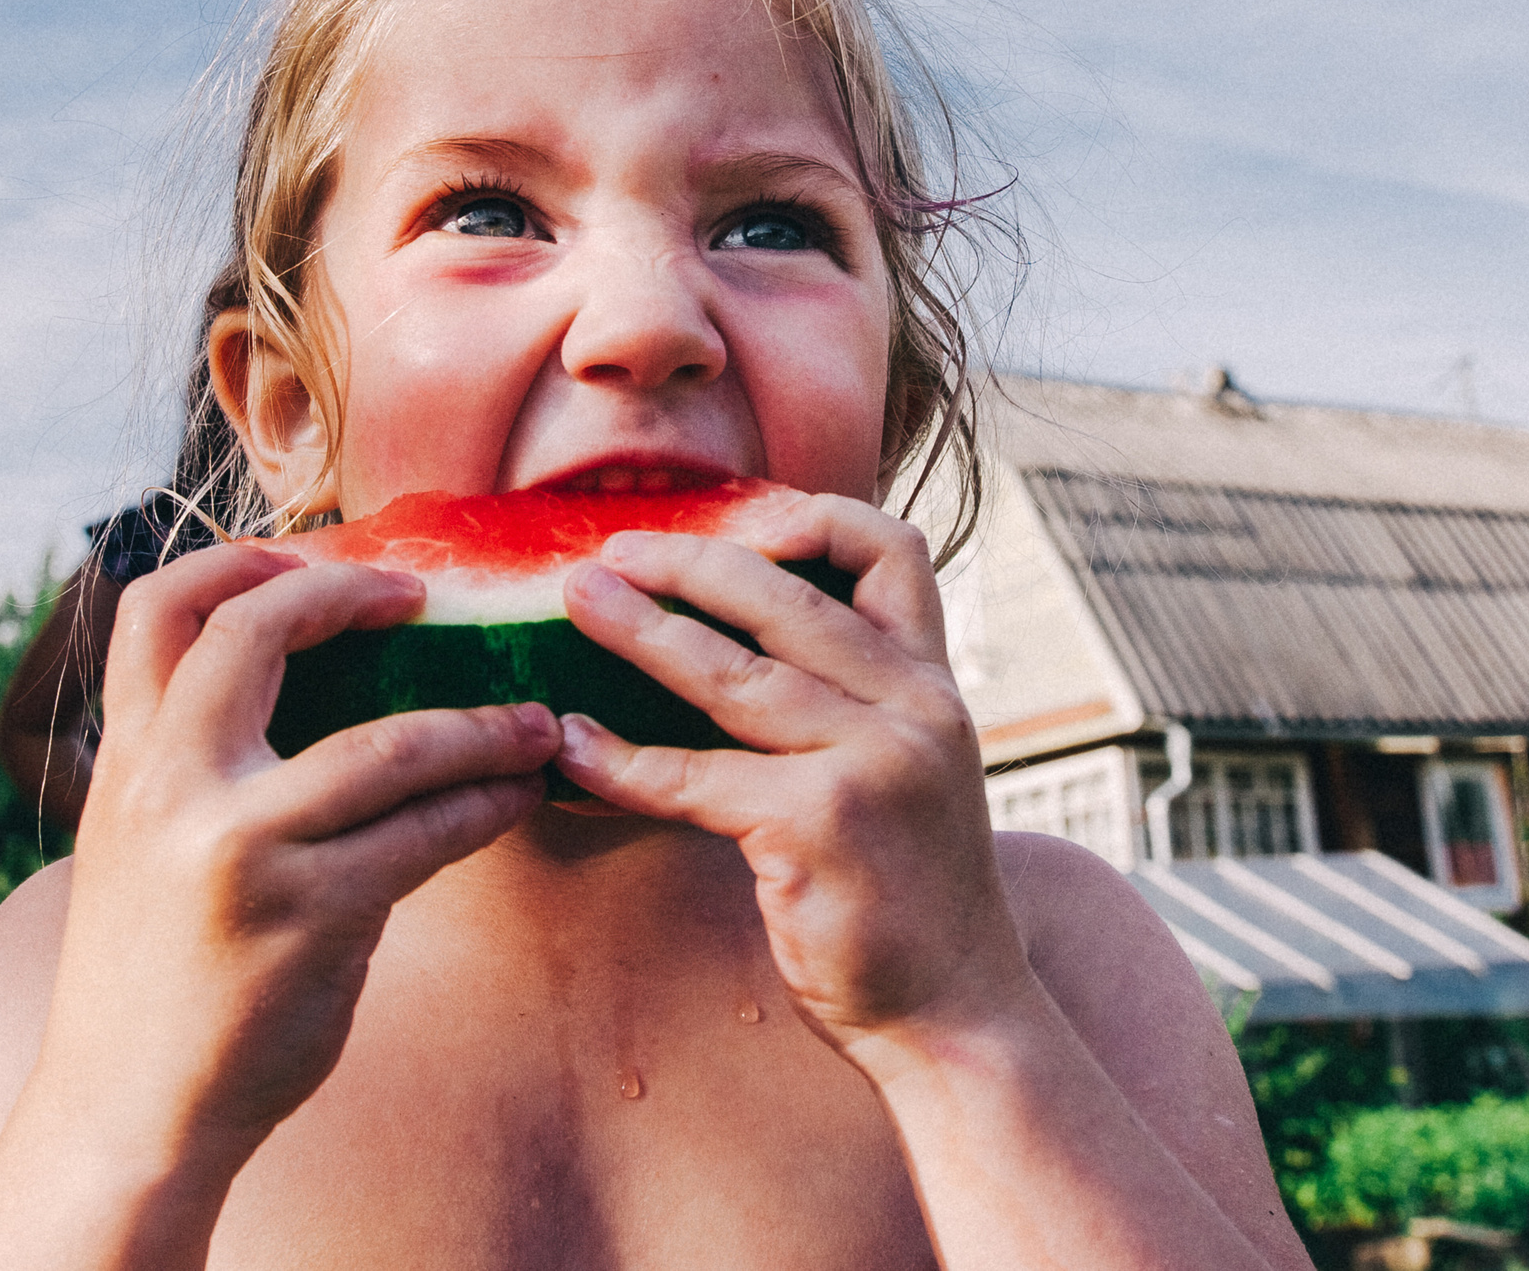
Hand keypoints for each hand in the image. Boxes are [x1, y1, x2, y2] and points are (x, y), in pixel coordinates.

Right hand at [37, 543, 559, 1173]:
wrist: (126, 1113)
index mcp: (127, 764)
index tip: (311, 558)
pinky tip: (517, 799)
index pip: (157, 610)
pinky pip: (427, 834)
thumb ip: (193, 764)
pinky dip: (486, 804)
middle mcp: (171, 790)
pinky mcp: (310, 918)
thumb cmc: (154, 976)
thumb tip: (303, 682)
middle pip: (255, 634)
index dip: (236, 559)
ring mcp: (241, 852)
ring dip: (481, 725)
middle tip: (424, 598)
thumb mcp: (137, 846)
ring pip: (388, 744)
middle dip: (351, 595)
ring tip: (535, 722)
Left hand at [552, 496, 1040, 1073]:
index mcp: (934, 682)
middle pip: (786, 596)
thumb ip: (857, 700)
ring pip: (733, 675)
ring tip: (577, 605)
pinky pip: (694, 778)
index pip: (892, 550)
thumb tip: (736, 641)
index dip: (811, 518)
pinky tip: (575, 747)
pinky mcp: (820, 826)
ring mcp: (872, 762)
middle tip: (614, 550)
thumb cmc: (909, 892)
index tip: (733, 520)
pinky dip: (622, 760)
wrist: (954, 1010)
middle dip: (689, 561)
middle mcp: (914, 707)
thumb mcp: (912, 768)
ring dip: (640, 633)